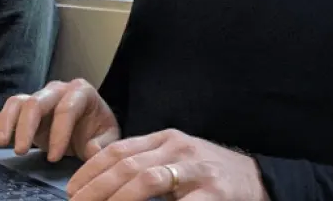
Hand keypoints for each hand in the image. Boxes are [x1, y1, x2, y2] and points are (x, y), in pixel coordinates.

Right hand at [0, 79, 120, 161]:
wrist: (90, 127)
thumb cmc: (98, 130)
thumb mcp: (108, 138)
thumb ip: (102, 144)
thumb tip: (92, 150)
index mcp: (80, 92)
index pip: (66, 109)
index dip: (59, 134)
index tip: (54, 158)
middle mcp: (57, 90)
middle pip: (36, 102)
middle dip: (26, 127)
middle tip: (21, 151)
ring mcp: (39, 97)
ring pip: (17, 103)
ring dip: (6, 124)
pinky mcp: (25, 109)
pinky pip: (7, 112)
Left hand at [65, 128, 266, 200]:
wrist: (260, 180)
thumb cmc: (210, 173)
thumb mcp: (176, 158)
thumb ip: (145, 162)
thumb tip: (102, 180)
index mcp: (166, 138)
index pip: (118, 149)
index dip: (90, 170)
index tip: (72, 189)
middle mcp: (178, 149)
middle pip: (127, 165)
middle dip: (96, 187)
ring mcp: (196, 170)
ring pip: (147, 180)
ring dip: (117, 199)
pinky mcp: (213, 195)